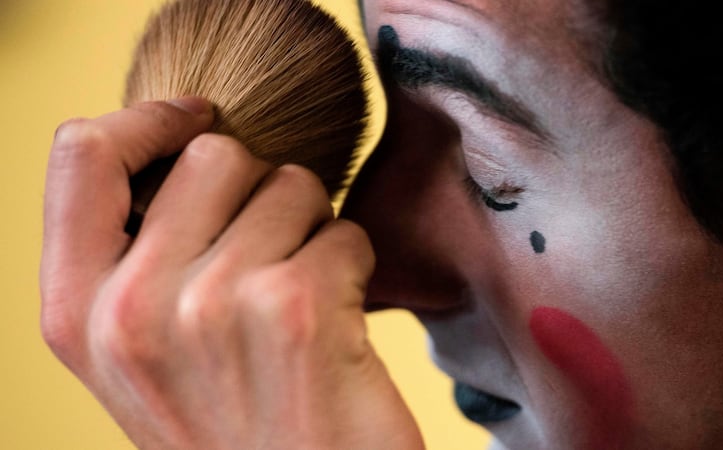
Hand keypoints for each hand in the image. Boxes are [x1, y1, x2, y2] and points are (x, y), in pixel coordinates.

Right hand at [40, 97, 423, 449]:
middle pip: (213, 153)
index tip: (196, 119)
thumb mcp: (142, 356)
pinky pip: (345, 232)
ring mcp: (212, 306)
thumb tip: (181, 147)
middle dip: (258, 189)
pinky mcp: (298, 310)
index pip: (81, 155)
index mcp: (75, 314)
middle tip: (269, 258)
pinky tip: (336, 327)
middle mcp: (129, 309)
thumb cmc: (232, 427)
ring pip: (291, 184)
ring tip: (299, 303)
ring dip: (310, 231)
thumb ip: (135, 259)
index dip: (147, 121)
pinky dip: (352, 267)